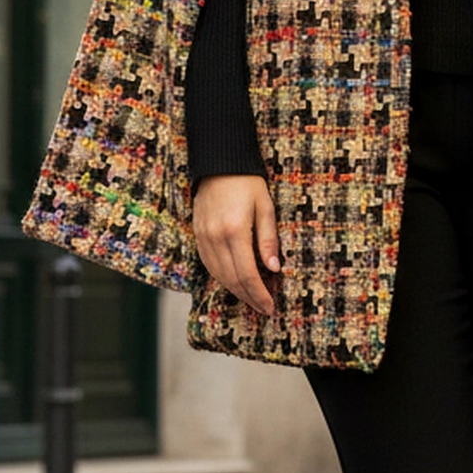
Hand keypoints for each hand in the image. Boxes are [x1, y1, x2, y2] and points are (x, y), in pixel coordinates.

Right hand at [192, 174, 280, 315]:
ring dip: (235, 291)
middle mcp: (215, 237)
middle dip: (249, 297)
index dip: (258, 294)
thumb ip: (268, 238)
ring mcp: (203, 237)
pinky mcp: (197, 235)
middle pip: (231, 279)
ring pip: (218, 275)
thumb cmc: (247, 182)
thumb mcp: (265, 206)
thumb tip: (274, 268)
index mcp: (235, 230)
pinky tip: (233, 282)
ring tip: (251, 299)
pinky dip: (222, 277)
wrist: (219, 163)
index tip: (270, 307)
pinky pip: (208, 264)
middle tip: (264, 309)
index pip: (247, 273)